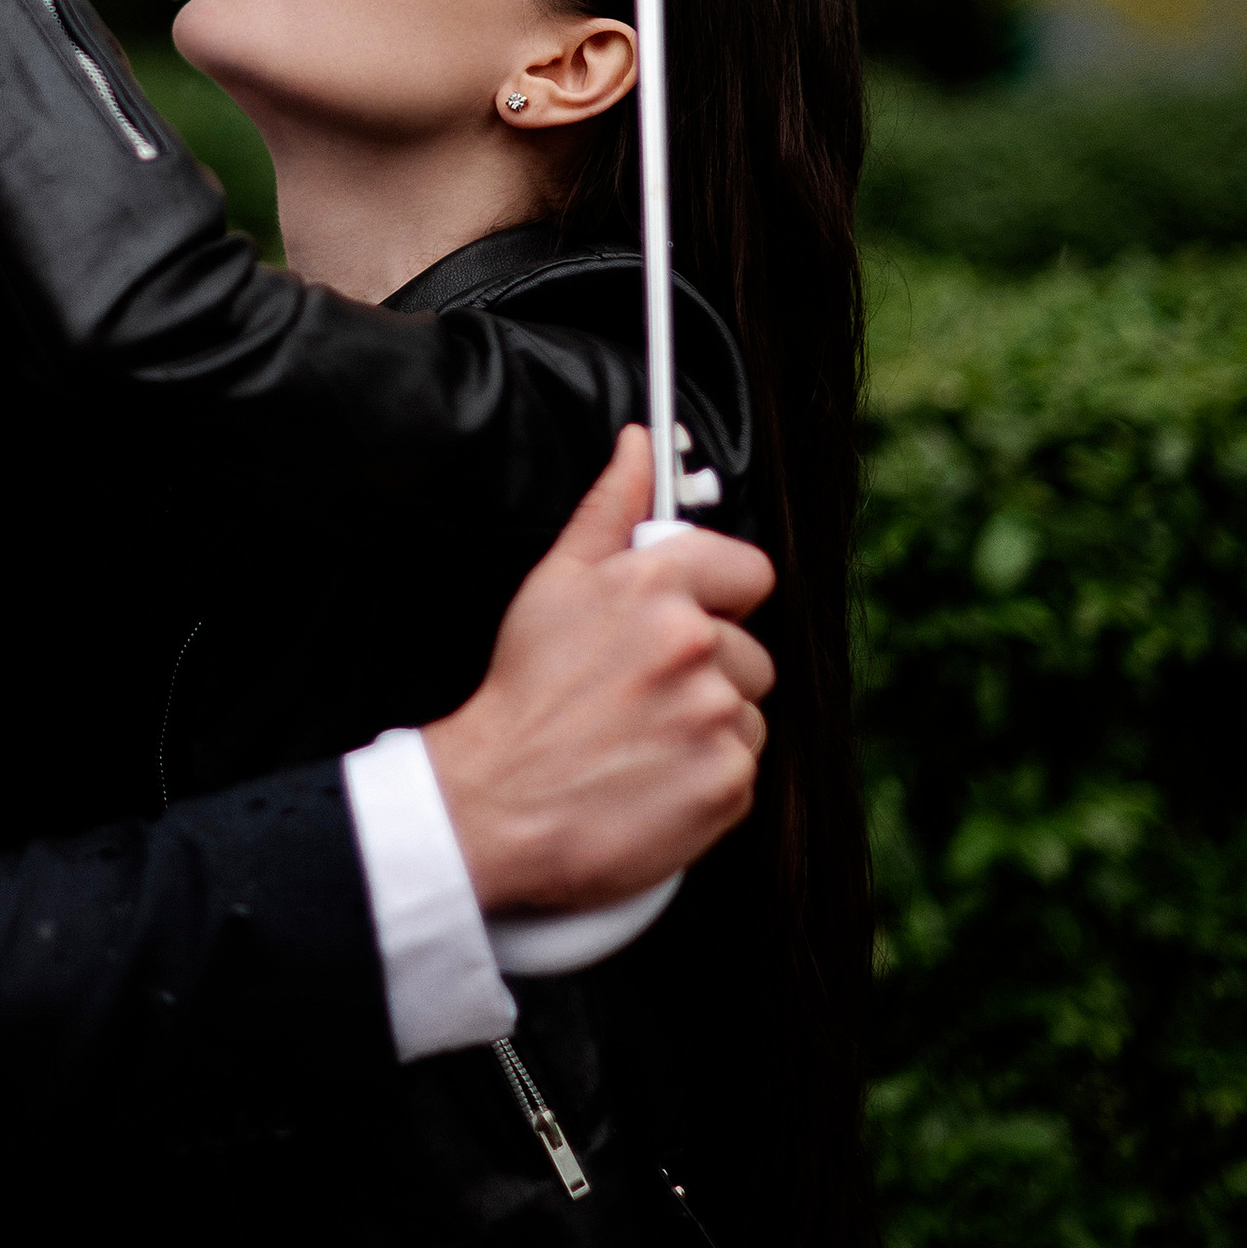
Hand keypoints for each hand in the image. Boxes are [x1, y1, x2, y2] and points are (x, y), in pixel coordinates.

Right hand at [426, 428, 774, 916]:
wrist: (495, 803)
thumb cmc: (523, 693)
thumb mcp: (554, 583)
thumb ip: (610, 507)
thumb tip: (638, 444)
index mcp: (657, 587)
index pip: (749, 573)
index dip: (719, 601)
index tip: (688, 623)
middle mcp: (695, 646)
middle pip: (751, 654)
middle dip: (709, 672)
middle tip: (644, 695)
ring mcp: (715, 717)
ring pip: (747, 714)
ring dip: (709, 728)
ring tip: (644, 740)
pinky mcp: (726, 783)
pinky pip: (741, 771)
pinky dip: (706, 779)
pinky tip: (653, 778)